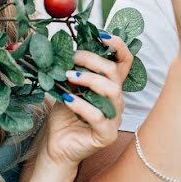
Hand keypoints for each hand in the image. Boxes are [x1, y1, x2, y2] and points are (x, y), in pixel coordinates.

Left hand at [40, 34, 132, 168]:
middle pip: (114, 73)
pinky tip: (67, 100)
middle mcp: (116, 100)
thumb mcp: (67, 88)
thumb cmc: (64, 117)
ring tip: (68, 77)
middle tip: (71, 59)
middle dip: (92, 61)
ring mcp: (114, 118)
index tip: (101, 35)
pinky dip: (81, 104)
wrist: (57, 146)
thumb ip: (72, 71)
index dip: (118, 46)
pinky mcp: (106, 135)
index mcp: (110, 86)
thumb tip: (64, 49)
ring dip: (88, 79)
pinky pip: (99, 116)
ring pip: (111, 91)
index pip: (124, 62)